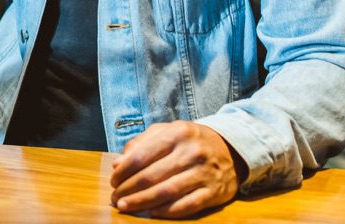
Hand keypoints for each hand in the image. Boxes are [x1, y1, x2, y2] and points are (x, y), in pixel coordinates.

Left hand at [109, 121, 241, 217]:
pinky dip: (166, 211)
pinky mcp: (215, 192)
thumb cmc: (189, 141)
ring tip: (126, 207)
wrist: (231, 149)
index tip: (113, 181)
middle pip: (151, 176)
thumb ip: (140, 143)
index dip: (123, 171)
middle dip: (128, 189)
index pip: (142, 155)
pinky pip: (187, 205)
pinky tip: (151, 213)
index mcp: (177, 133)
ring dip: (142, 202)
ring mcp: (205, 173)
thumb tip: (117, 164)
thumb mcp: (166, 132)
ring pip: (167, 192)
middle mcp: (192, 152)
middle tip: (115, 199)